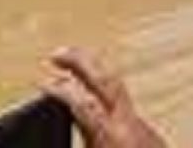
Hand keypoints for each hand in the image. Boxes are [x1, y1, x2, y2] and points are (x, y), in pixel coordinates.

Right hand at [41, 47, 168, 147]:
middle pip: (106, 78)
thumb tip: (59, 139)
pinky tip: (98, 102)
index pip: (83, 102)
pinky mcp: (149, 132)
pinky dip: (107, 96)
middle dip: (81, 61)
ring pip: (119, 88)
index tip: (43, 82)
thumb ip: (81, 142)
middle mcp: (129, 125)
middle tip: (59, 53)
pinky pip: (125, 104)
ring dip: (95, 75)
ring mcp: (142, 125)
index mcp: (112, 137)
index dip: (61, 89)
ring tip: (75, 70)